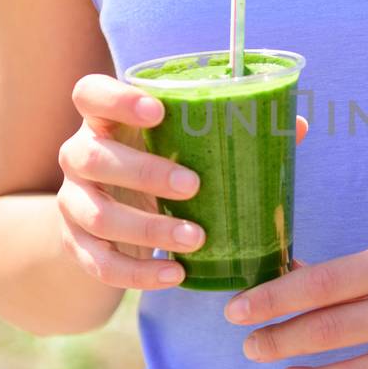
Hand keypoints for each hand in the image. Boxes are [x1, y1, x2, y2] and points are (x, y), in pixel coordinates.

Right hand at [55, 73, 306, 288]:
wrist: (107, 221)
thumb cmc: (158, 165)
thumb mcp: (180, 145)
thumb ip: (231, 133)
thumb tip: (296, 126)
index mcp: (104, 120)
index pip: (90, 94)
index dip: (116, 98)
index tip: (158, 109)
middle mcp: (79, 155)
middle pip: (93, 157)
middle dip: (144, 172)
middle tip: (194, 186)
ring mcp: (72, 202)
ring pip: (96, 214)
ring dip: (147, 229)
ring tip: (195, 239)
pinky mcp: (76, 244)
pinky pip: (98, 263)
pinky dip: (137, 273)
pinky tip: (174, 275)